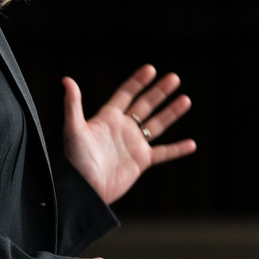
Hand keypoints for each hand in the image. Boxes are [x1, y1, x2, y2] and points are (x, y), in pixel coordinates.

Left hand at [63, 64, 196, 203]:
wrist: (83, 189)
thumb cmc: (75, 160)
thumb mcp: (73, 130)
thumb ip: (73, 105)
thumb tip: (67, 79)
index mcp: (108, 117)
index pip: (126, 94)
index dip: (138, 81)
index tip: (150, 69)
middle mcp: (123, 128)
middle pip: (145, 105)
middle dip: (160, 91)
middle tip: (174, 78)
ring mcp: (133, 144)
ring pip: (157, 124)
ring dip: (171, 112)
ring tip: (186, 99)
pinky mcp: (141, 161)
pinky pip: (163, 153)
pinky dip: (177, 149)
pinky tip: (192, 144)